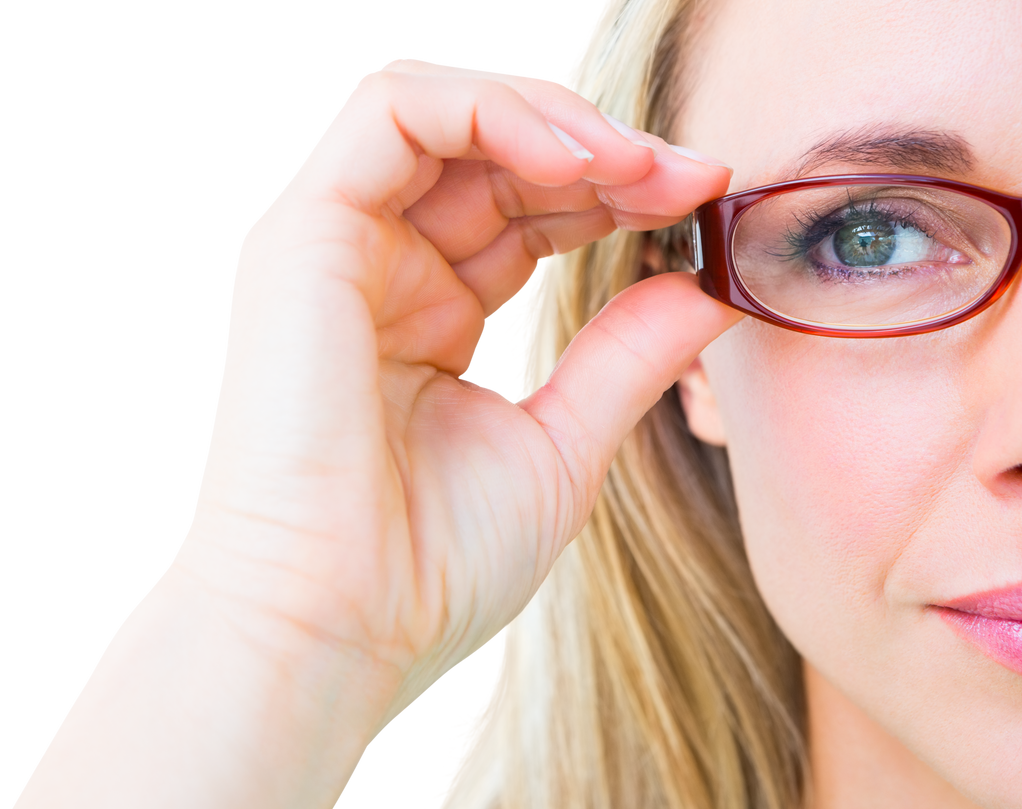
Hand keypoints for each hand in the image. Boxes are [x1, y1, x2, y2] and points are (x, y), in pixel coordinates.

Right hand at [16, 58, 739, 808]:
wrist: (335, 628)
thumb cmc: (432, 563)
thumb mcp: (563, 443)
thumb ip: (630, 353)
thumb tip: (709, 284)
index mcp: (430, 317)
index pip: (529, 211)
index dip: (617, 193)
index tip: (705, 202)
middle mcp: (381, 270)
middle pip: (496, 155)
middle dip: (603, 150)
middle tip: (691, 176)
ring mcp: (336, 245)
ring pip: (443, 112)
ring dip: (553, 119)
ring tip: (638, 163)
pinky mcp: (301, 234)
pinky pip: (392, 115)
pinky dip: (489, 112)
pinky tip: (575, 160)